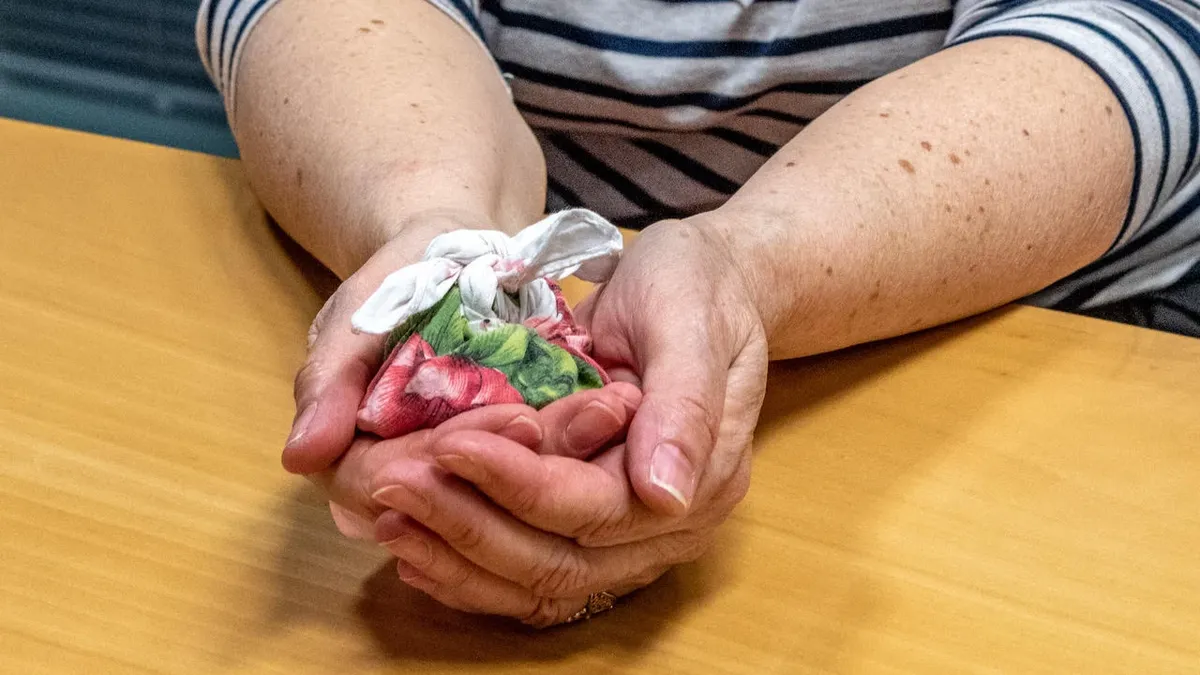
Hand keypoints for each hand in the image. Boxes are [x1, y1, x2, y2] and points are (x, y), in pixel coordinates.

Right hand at [281, 208, 641, 535]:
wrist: (453, 255)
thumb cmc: (396, 280)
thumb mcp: (357, 313)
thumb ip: (327, 380)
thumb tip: (300, 458)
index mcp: (358, 461)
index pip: (400, 485)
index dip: (457, 459)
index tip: (518, 421)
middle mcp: (415, 486)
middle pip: (464, 500)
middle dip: (531, 460)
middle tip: (596, 412)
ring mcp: (465, 480)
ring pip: (509, 494)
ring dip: (565, 453)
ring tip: (615, 407)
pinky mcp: (510, 465)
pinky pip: (538, 470)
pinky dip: (576, 440)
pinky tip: (616, 408)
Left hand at [368, 217, 769, 624]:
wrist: (706, 285)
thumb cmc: (696, 289)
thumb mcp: (690, 322)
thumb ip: (683, 405)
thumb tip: (665, 494)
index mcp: (703, 481)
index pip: (595, 509)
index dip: (516, 484)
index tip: (447, 444)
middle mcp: (668, 527)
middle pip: (559, 559)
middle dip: (468, 526)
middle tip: (392, 484)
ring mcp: (633, 536)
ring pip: (539, 580)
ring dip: (458, 558)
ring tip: (389, 520)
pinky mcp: (596, 528)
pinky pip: (533, 570)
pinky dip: (470, 570)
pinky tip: (416, 551)